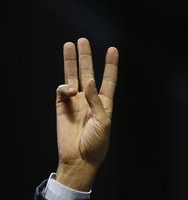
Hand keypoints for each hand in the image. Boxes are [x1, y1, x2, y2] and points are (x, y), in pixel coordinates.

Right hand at [55, 38, 118, 190]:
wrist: (79, 159)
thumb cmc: (97, 143)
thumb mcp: (104, 121)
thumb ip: (96, 100)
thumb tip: (88, 81)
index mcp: (105, 103)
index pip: (108, 80)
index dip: (110, 65)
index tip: (113, 50)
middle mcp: (90, 100)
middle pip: (88, 73)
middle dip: (86, 57)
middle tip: (84, 40)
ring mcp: (75, 102)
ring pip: (73, 77)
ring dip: (71, 62)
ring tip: (70, 45)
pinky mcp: (62, 107)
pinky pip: (62, 91)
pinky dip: (65, 87)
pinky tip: (69, 90)